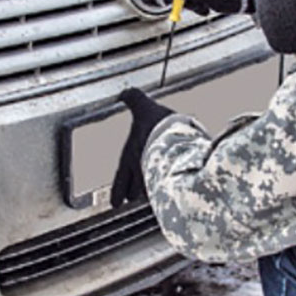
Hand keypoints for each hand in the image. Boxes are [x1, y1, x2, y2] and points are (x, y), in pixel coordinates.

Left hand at [110, 88, 173, 207]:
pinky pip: (173, 187)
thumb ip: (134, 98)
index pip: (121, 179)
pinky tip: (180, 187)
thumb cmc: (157, 127)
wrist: (179, 136)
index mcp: (131, 157)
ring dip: (154, 192)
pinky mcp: (178, 178)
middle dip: (135, 193)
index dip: (118, 191)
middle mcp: (143, 171)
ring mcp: (160, 178)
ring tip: (157, 193)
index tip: (115, 203)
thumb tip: (124, 92)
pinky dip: (174, 187)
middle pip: (136, 191)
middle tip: (133, 198)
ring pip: (154, 192)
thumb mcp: (143, 107)